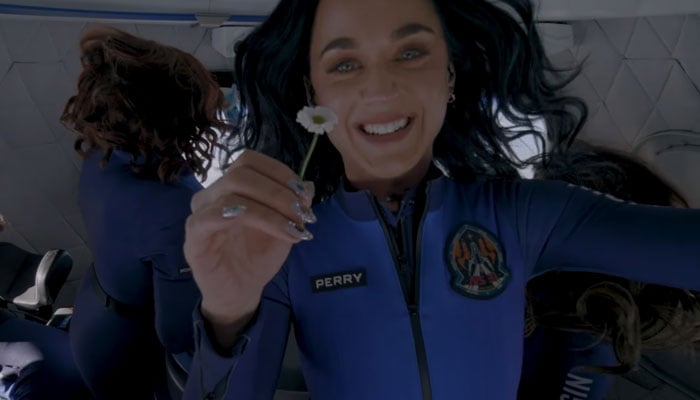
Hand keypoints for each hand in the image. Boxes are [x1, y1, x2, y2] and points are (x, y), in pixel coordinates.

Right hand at [184, 150, 315, 329]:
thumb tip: (309, 186)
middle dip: (278, 191)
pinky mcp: (194, 236)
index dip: (279, 172)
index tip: (304, 195)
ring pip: (230, 192)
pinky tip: (268, 230)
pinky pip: (209, 217)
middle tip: (302, 214)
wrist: (241, 292)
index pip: (250, 161)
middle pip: (241, 172)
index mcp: (232, 186)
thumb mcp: (284, 228)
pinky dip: (242, 216)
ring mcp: (200, 213)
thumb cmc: (258, 257)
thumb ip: (294, 205)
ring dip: (269, 208)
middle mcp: (213, 194)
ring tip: (293, 228)